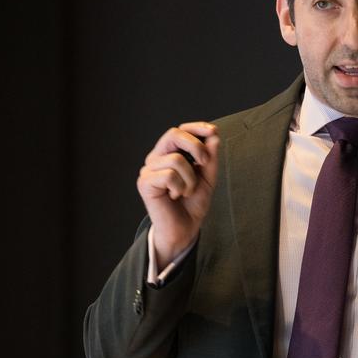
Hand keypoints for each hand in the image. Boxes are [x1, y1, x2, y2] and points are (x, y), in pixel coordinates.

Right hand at [137, 121, 220, 266]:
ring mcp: (148, 170)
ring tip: (187, 191)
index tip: (213, 131)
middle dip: (195, 146)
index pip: (180, 131)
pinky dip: (180, 187)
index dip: (196, 127)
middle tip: (204, 164)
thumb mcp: (208, 178)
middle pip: (174, 135)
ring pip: (175, 159)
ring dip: (190, 178)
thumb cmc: (192, 204)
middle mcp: (156, 158)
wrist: (184, 230)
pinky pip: (169, 175)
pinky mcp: (144, 183)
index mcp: (169, 154)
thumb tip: (213, 135)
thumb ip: (210, 158)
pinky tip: (176, 196)